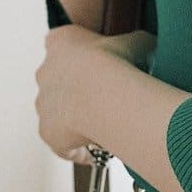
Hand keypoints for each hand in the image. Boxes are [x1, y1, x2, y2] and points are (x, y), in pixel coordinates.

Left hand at [33, 25, 157, 162]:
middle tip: (108, 99)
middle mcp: (45, 71)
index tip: (103, 68)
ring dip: (79, 118)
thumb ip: (137, 43)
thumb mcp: (136, 43)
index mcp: (60, 41)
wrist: (104, 95)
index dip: (85, 58)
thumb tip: (149, 47)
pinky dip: (79, 147)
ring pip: (61, 112)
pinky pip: (63, 142)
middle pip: (60, 80)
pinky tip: (99, 149)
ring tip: (106, 124)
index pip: (64, 45)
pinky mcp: (47, 130)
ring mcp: (43, 103)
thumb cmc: (118, 65)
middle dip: (80, 90)